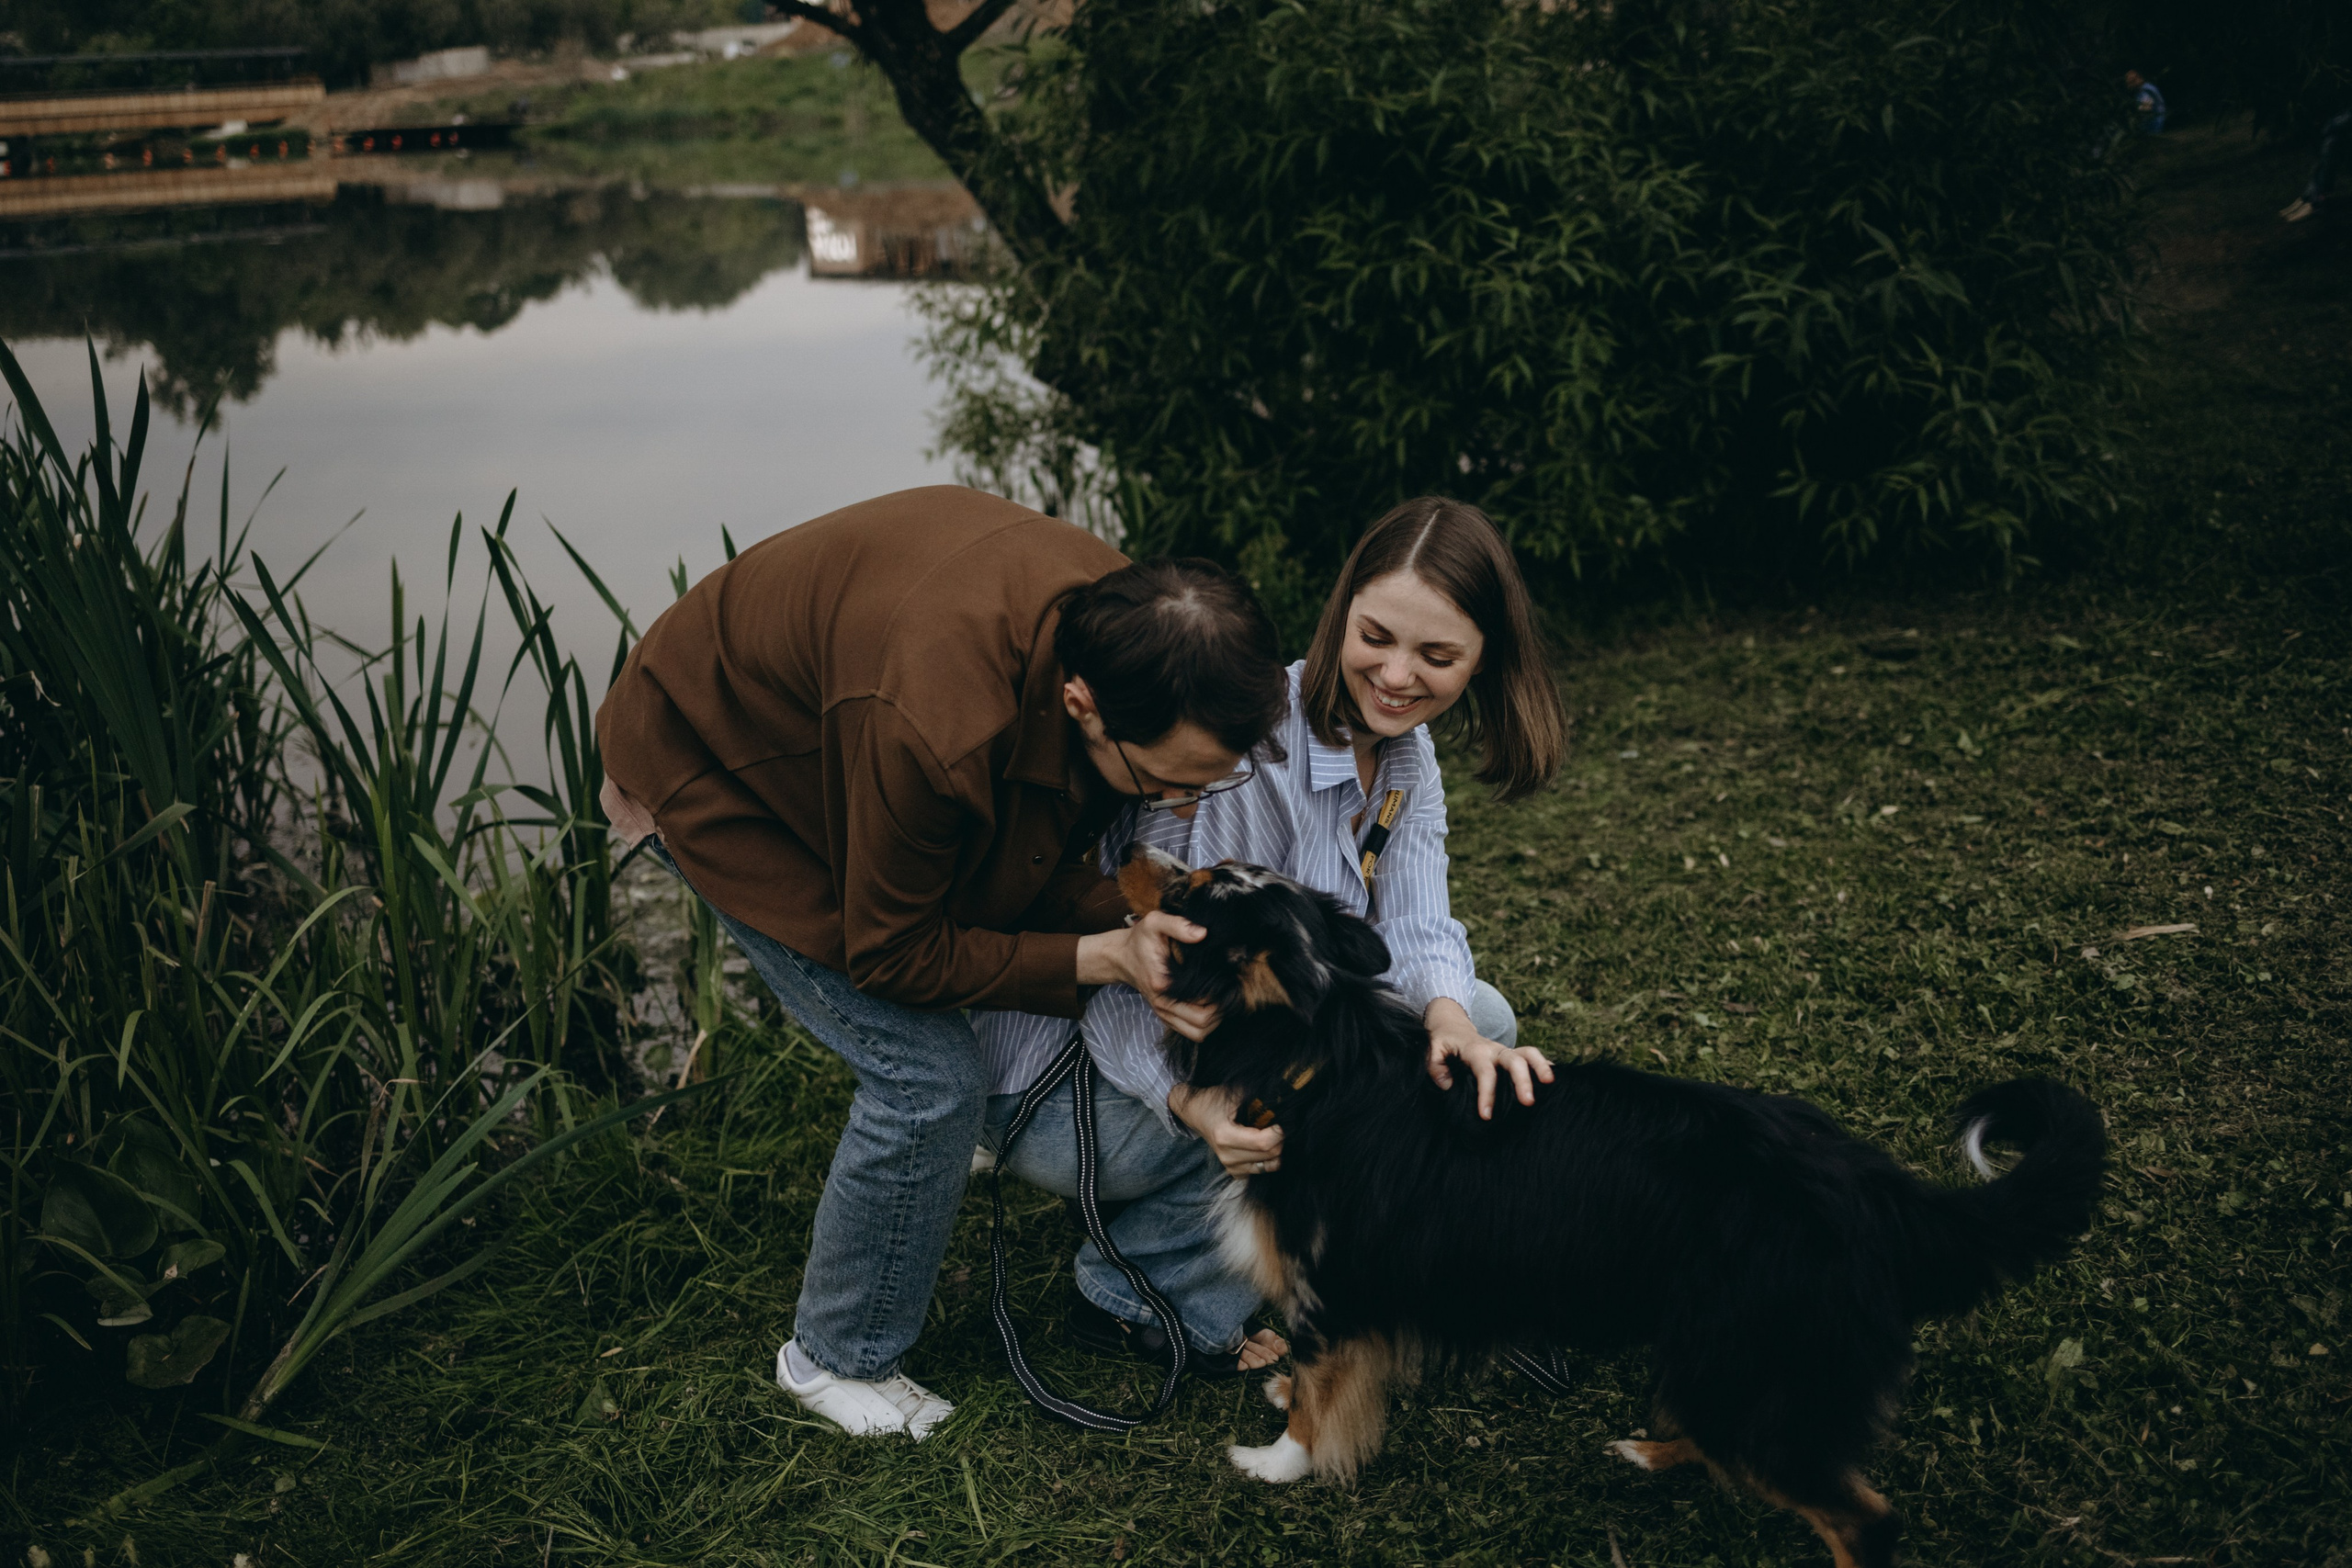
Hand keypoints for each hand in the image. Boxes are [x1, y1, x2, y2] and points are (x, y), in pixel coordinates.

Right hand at [1077, 912, 1221, 1041]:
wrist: (1122, 957)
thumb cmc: (1140, 940)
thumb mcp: (1155, 922)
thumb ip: (1178, 925)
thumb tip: (1203, 933)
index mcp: (1164, 986)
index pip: (1202, 1006)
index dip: (1220, 996)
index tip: (1228, 981)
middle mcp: (1163, 1005)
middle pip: (1203, 1026)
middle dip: (1221, 1011)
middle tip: (1227, 991)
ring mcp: (1164, 1013)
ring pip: (1198, 1034)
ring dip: (1214, 1021)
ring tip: (1220, 999)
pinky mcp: (1166, 1016)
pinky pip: (1191, 1031)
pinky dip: (1204, 1023)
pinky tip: (1209, 1004)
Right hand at [1169, 1083, 1283, 1176]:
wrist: (1196, 1114)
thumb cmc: (1215, 1100)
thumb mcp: (1235, 1092)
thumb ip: (1259, 1096)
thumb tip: (1283, 1101)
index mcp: (1225, 1136)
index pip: (1264, 1143)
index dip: (1279, 1132)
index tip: (1282, 1120)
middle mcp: (1227, 1156)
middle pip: (1270, 1155)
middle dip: (1280, 1139)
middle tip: (1277, 1125)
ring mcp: (1230, 1167)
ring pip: (1269, 1165)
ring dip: (1275, 1149)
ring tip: (1269, 1134)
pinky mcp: (1234, 1172)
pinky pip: (1261, 1170)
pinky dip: (1267, 1159)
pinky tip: (1261, 1145)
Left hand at [1424, 997, 1552, 1119]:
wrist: (1452, 1026)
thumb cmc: (1442, 1042)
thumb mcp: (1431, 1050)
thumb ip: (1435, 1067)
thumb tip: (1448, 1085)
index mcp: (1475, 1050)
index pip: (1485, 1072)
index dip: (1486, 1094)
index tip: (1486, 1116)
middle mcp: (1494, 1049)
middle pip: (1514, 1060)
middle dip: (1523, 1080)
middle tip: (1528, 1102)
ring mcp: (1505, 1051)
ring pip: (1529, 1053)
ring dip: (1541, 1067)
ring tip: (1551, 1084)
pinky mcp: (1512, 1055)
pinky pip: (1532, 1057)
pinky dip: (1544, 1065)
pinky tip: (1556, 1081)